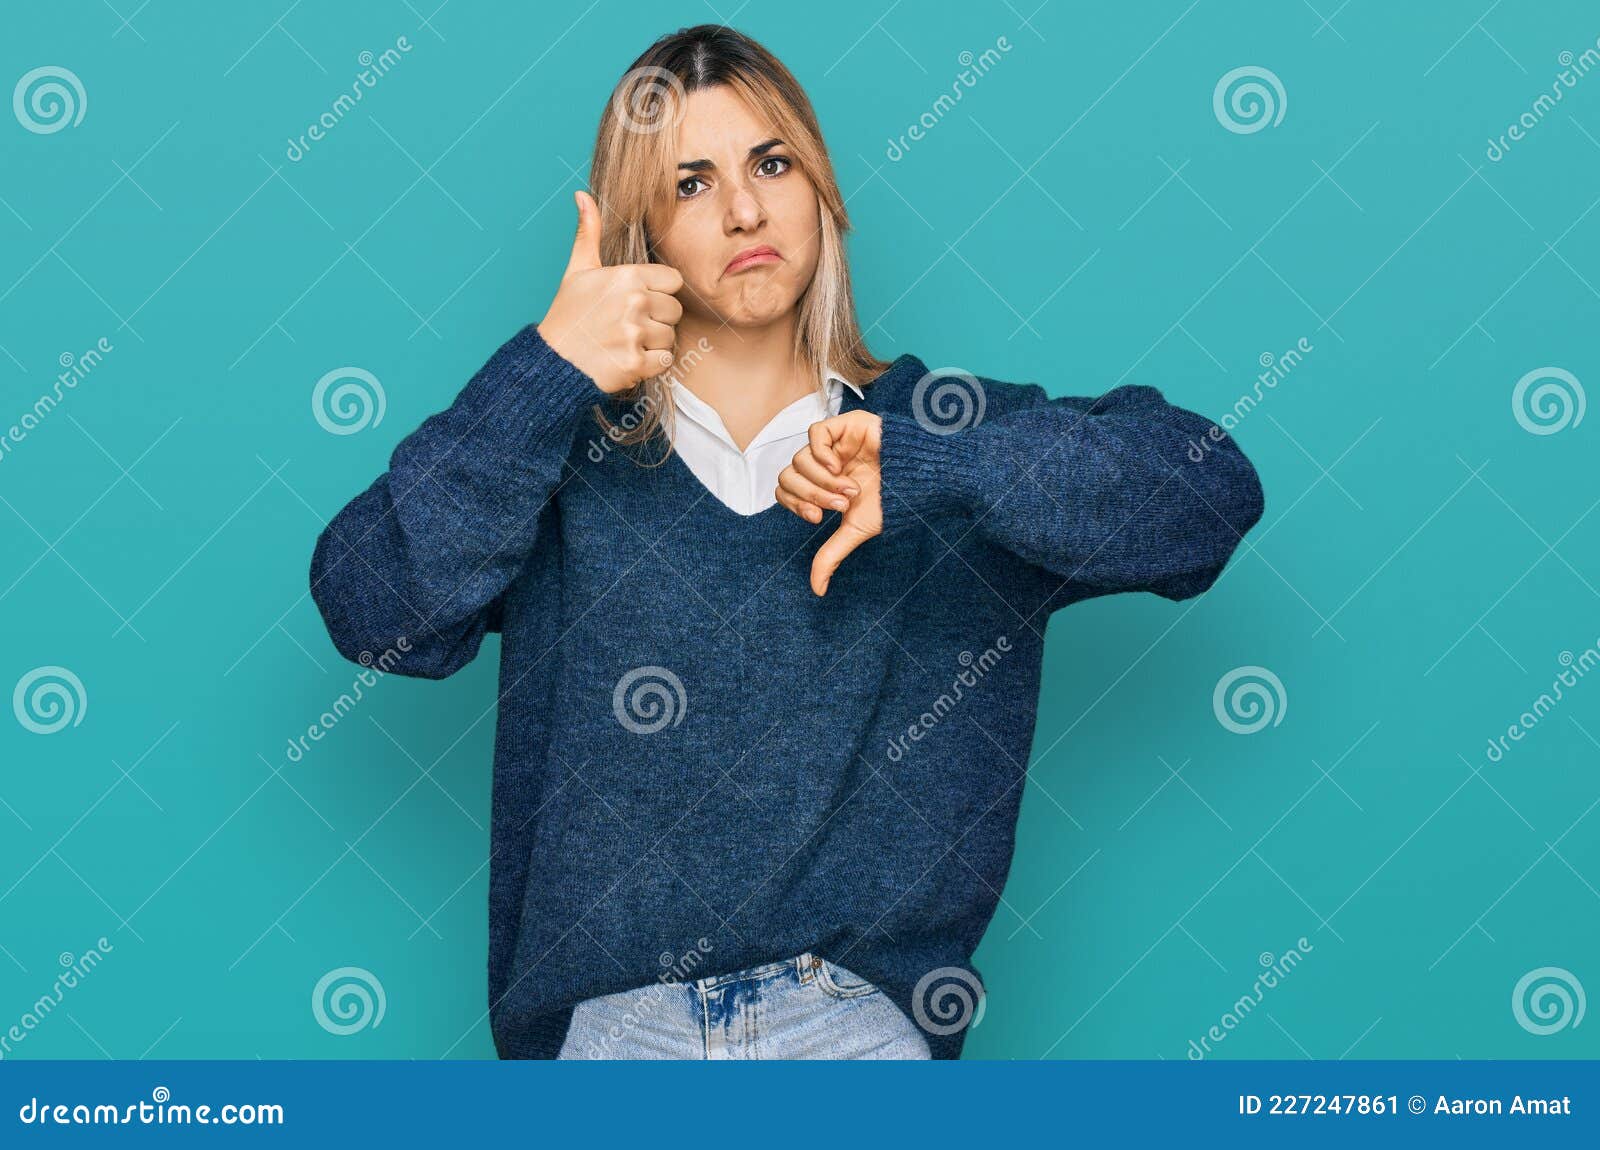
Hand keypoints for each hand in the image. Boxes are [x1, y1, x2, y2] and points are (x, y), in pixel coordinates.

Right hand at [536, 189, 683, 394]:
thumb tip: (582, 195)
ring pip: (670, 337)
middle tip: (629, 325)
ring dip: (653, 343)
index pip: (673, 281)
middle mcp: (635, 302)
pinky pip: (665, 361)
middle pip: (675, 310)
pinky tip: (628, 358)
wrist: (553, 361)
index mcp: (627, 276)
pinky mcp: (637, 363)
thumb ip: (588, 232)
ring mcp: (636, 333)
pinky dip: (650, 364)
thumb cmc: (568, 314)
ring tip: (626, 342)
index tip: (640, 301)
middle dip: (658, 319)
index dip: (660, 292)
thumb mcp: (577, 270)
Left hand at [776, 410, 883, 595]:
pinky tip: (839, 466)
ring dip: (823, 481)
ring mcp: (832, 443)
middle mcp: (823, 463)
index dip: (794, 504)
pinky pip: (815, 434)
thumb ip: (831, 555)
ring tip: (850, 489)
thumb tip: (817, 589)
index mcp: (821, 484)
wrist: (919, 478)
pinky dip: (821, 454)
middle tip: (839, 505)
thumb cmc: (891, 501)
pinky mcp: (843, 425)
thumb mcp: (856, 530)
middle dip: (811, 495)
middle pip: (788, 475)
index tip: (819, 518)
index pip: (785, 490)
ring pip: (800, 458)